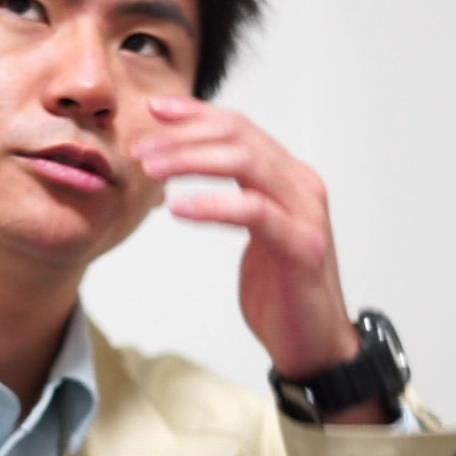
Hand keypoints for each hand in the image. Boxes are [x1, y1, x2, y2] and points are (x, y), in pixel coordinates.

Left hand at [131, 96, 360, 381]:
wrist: (314, 345)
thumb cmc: (281, 292)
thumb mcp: (254, 233)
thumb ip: (233, 199)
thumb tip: (187, 174)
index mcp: (289, 177)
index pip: (241, 127)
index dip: (197, 114)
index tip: (156, 110)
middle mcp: (301, 185)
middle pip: (239, 136)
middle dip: (184, 136)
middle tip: (141, 150)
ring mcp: (306, 213)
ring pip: (246, 162)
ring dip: (191, 160)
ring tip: (151, 171)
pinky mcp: (302, 246)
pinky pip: (254, 211)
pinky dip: (213, 204)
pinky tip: (179, 209)